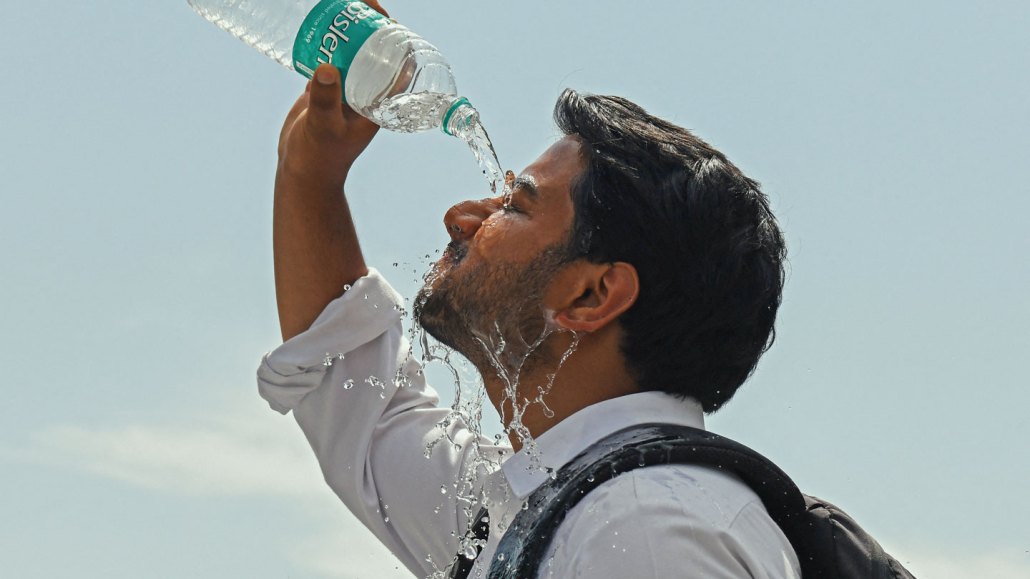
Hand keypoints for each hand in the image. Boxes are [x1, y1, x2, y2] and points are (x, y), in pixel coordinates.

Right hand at [275, 0, 390, 189]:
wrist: (302, 171)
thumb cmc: (319, 156)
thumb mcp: (323, 127)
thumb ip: (325, 100)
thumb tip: (326, 69)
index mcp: (379, 100)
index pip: (397, 61)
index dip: (395, 35)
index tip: (382, 13)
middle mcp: (367, 91)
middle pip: (374, 49)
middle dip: (367, 22)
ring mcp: (346, 87)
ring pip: (351, 50)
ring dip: (345, 27)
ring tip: (334, 3)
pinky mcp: (325, 87)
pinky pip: (329, 56)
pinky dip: (325, 39)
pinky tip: (315, 22)